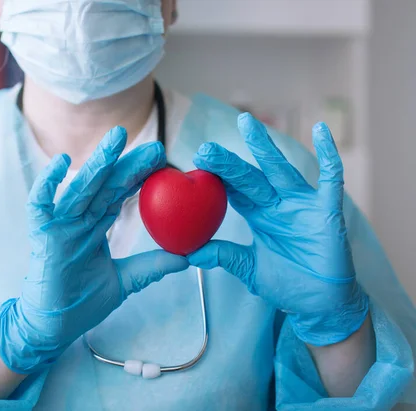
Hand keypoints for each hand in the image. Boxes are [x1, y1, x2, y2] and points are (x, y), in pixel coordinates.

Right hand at [0, 126, 188, 372]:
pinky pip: (40, 204)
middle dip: (127, 163)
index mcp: (95, 226)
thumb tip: (187, 257)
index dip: (139, 176)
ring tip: (118, 138)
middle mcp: (78, 220)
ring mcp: (59, 225)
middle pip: (105, 185)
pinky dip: (47, 183)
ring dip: (97, 162)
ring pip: (80, 188)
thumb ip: (151, 266)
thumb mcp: (126, 282)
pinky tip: (62, 162)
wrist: (54, 328)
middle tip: (155, 146)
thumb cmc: (82, 302)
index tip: (163, 160)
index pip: (119, 194)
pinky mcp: (41, 236)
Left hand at [189, 113, 367, 345]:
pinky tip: (319, 129)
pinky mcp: (327, 211)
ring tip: (245, 123)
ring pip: (280, 170)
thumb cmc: (288, 283)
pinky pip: (330, 179)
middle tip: (205, 149)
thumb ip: (223, 256)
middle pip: (249, 177)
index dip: (216, 177)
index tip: (194, 163)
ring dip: (264, 147)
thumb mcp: (249, 269)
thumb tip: (189, 253)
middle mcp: (277, 204)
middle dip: (228, 163)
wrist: (321, 302)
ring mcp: (302, 204)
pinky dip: (328, 154)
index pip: (234, 190)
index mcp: (259, 215)